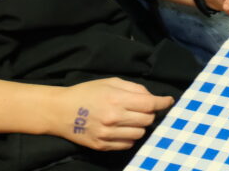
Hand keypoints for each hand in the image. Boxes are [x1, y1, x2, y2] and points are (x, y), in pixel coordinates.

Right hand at [50, 78, 172, 150]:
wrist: (59, 111)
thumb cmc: (87, 92)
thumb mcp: (111, 82)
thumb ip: (134, 88)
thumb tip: (152, 97)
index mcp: (117, 100)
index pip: (150, 104)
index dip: (163, 102)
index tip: (169, 101)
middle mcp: (114, 118)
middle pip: (148, 120)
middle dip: (150, 113)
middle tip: (143, 109)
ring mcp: (107, 134)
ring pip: (140, 133)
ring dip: (140, 126)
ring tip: (131, 119)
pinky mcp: (102, 146)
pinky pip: (127, 144)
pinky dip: (130, 136)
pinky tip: (123, 129)